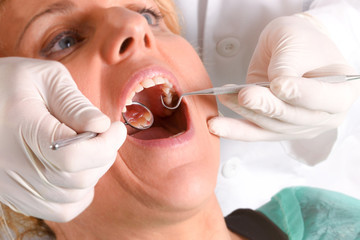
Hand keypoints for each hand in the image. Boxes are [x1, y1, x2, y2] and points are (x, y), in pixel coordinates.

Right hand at [0, 57, 125, 221]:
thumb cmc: (12, 82)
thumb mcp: (45, 78)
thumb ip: (74, 103)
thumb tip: (102, 126)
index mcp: (19, 126)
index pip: (71, 156)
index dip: (105, 145)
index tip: (115, 128)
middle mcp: (11, 164)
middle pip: (76, 178)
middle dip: (104, 155)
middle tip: (107, 135)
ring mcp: (10, 184)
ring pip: (71, 196)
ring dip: (94, 173)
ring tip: (92, 149)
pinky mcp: (14, 193)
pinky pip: (59, 210)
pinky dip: (79, 194)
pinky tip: (79, 171)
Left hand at [209, 14, 359, 140]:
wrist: (290, 49)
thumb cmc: (300, 42)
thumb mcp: (296, 42)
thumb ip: (288, 66)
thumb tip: (274, 87)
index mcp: (341, 92)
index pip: (323, 98)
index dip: (301, 93)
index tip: (280, 85)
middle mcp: (322, 116)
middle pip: (293, 117)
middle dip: (266, 106)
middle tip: (245, 94)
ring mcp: (298, 126)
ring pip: (269, 126)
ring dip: (245, 112)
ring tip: (225, 97)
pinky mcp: (274, 129)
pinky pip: (254, 133)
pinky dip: (234, 129)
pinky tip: (216, 126)